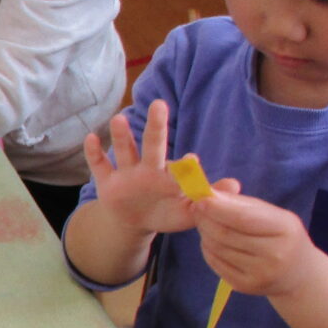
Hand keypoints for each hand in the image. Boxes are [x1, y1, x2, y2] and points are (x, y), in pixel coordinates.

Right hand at [82, 99, 198, 238]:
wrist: (135, 223)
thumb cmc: (167, 212)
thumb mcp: (188, 211)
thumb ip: (207, 197)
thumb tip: (236, 185)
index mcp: (169, 177)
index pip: (179, 168)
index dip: (186, 166)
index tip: (193, 161)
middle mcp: (148, 169)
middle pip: (152, 146)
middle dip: (156, 126)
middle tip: (160, 104)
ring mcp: (127, 175)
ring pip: (124, 151)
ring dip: (121, 136)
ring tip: (119, 118)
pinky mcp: (108, 184)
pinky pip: (100, 166)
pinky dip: (93, 153)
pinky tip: (90, 138)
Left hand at [193, 182, 322, 298]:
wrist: (299, 275)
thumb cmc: (283, 237)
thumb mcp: (273, 215)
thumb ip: (242, 204)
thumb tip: (210, 194)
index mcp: (284, 230)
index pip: (243, 218)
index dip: (217, 209)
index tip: (200, 199)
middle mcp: (274, 255)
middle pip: (226, 234)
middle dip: (206, 220)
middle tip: (196, 209)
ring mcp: (259, 274)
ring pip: (218, 249)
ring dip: (205, 234)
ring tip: (205, 224)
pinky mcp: (245, 286)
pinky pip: (216, 263)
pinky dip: (207, 249)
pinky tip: (210, 242)